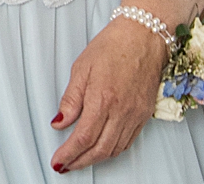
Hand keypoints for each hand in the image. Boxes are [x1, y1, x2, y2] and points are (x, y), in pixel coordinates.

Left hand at [50, 16, 170, 172]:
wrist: (143, 37)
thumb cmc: (112, 46)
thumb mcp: (81, 68)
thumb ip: (70, 100)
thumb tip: (59, 123)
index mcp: (102, 99)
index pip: (83, 137)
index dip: (69, 154)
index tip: (58, 161)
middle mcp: (122, 111)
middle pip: (100, 149)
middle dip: (80, 162)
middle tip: (65, 166)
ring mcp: (136, 114)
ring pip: (115, 149)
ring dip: (96, 159)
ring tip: (79, 161)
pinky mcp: (144, 114)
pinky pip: (128, 141)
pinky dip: (113, 150)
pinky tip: (102, 149)